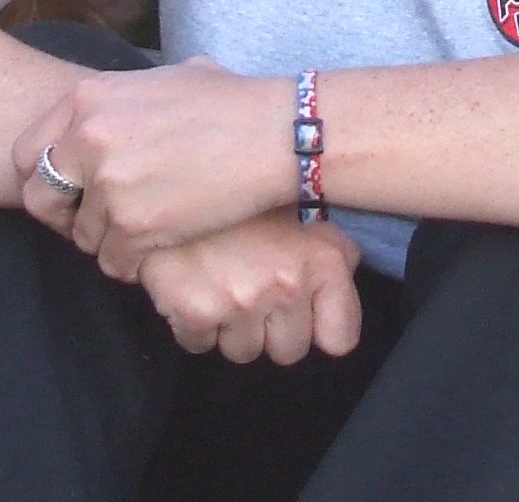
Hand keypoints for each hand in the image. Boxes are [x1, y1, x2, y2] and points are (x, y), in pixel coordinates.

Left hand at [14, 57, 291, 271]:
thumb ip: (120, 101)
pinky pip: (114, 262)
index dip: (47, 178)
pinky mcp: (134, 225)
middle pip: (38, 199)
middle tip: (98, 220)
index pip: (28, 153)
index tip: (73, 190)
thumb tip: (107, 116)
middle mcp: (87, 139)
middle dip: (64, 216)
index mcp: (87, 99)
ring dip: (111, 239)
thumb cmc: (231, 103)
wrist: (275, 133)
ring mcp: (108, 185)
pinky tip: (166, 240)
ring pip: (82, 237)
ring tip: (151, 224)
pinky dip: (136, 260)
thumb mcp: (163, 80)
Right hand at [138, 209, 363, 364]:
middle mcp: (288, 284)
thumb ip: (331, 255)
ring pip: (243, 351)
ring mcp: (242, 300)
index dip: (318, 326)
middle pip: (288, 351)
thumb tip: (337, 302)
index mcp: (324, 260)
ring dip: (231, 326)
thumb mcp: (308, 209)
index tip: (304, 311)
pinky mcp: (196, 311)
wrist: (179, 167)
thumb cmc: (247, 191)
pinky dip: (193, 323)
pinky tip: (192, 282)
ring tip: (221, 279)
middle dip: (271, 328)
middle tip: (252, 287)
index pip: (340, 338)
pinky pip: (198, 344)